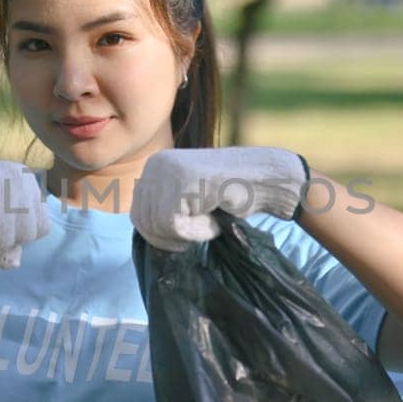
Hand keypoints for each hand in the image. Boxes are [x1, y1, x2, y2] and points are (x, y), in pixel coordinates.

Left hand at [130, 146, 307, 251]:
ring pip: (158, 225)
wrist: (265, 179)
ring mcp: (169, 171)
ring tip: (211, 219)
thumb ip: (164, 208)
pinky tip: (215, 218)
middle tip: (202, 229)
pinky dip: (198, 231)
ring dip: (188, 234)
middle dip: (172, 237)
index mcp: (154, 166)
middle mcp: (156, 164)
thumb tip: (144, 229)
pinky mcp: (183, 182)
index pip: (138, 214)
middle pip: (143, 222)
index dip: (160, 235)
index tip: (185, 234)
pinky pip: (175, 225)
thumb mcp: (187, 198)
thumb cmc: (230, 193)